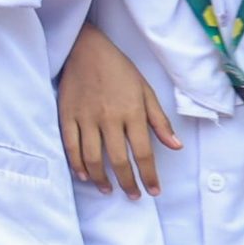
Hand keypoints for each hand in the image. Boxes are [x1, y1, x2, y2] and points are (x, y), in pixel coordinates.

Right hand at [59, 22, 179, 196]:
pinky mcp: (67, 115)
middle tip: (133, 196)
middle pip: (118, 160)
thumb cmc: (119, 69)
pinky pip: (71, 146)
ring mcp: (86, 118)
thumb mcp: (146, 90)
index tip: (153, 191)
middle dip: (127, 183)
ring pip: (92, 157)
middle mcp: (109, 118)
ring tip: (108, 190)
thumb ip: (160, 120)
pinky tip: (84, 175)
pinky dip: (77, 164)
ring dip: (101, 179)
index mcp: (132, 112)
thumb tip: (176, 146)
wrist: (85, 48)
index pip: (143, 152)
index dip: (149, 176)